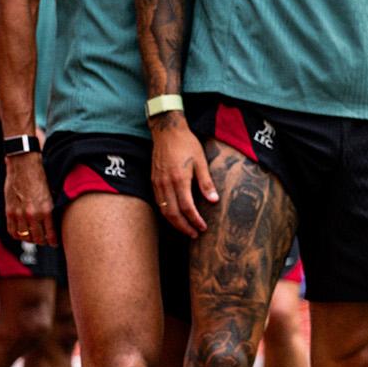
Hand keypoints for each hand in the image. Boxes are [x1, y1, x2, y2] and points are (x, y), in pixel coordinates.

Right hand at [5, 153, 55, 248]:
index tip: (55, 243)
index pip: (50, 234)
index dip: (53, 241)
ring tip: (34, 238)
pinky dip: (17, 235)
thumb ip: (52, 208)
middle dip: (43, 242)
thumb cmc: (41, 177)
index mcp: (46, 209)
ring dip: (29, 239)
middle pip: (37, 238)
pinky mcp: (9, 211)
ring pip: (24, 236)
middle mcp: (32, 214)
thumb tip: (57, 221)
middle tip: (45, 242)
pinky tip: (22, 234)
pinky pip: (12, 230)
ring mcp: (19, 213)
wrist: (24, 166)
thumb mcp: (52, 193)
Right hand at [149, 117, 217, 236]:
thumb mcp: (201, 161)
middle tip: (194, 235)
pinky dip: (166, 213)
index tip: (203, 228)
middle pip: (172, 213)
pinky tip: (174, 216)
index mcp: (179, 179)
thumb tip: (214, 201)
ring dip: (174, 222)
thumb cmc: (187, 144)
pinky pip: (158, 202)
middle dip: (183, 226)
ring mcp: (157, 182)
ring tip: (186, 229)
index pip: (186, 207)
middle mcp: (165, 183)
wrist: (167, 132)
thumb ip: (206, 182)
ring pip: (163, 210)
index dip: (195, 220)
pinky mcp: (153, 180)